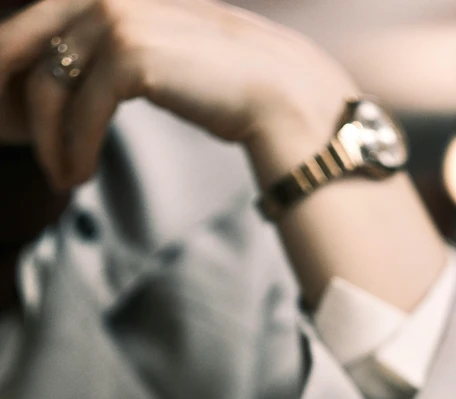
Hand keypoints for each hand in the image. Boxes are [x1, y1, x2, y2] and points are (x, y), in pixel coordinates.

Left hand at [0, 0, 355, 188]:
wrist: (282, 97)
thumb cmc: (231, 89)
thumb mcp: (166, 63)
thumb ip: (123, 59)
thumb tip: (90, 83)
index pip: (44, 21)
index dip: (18, 65)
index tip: (16, 113)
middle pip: (30, 46)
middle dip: (14, 100)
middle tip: (20, 144)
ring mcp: (119, 18)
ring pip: (49, 86)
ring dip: (48, 141)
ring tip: (63, 177)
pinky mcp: (130, 54)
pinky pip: (81, 112)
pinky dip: (74, 150)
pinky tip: (79, 175)